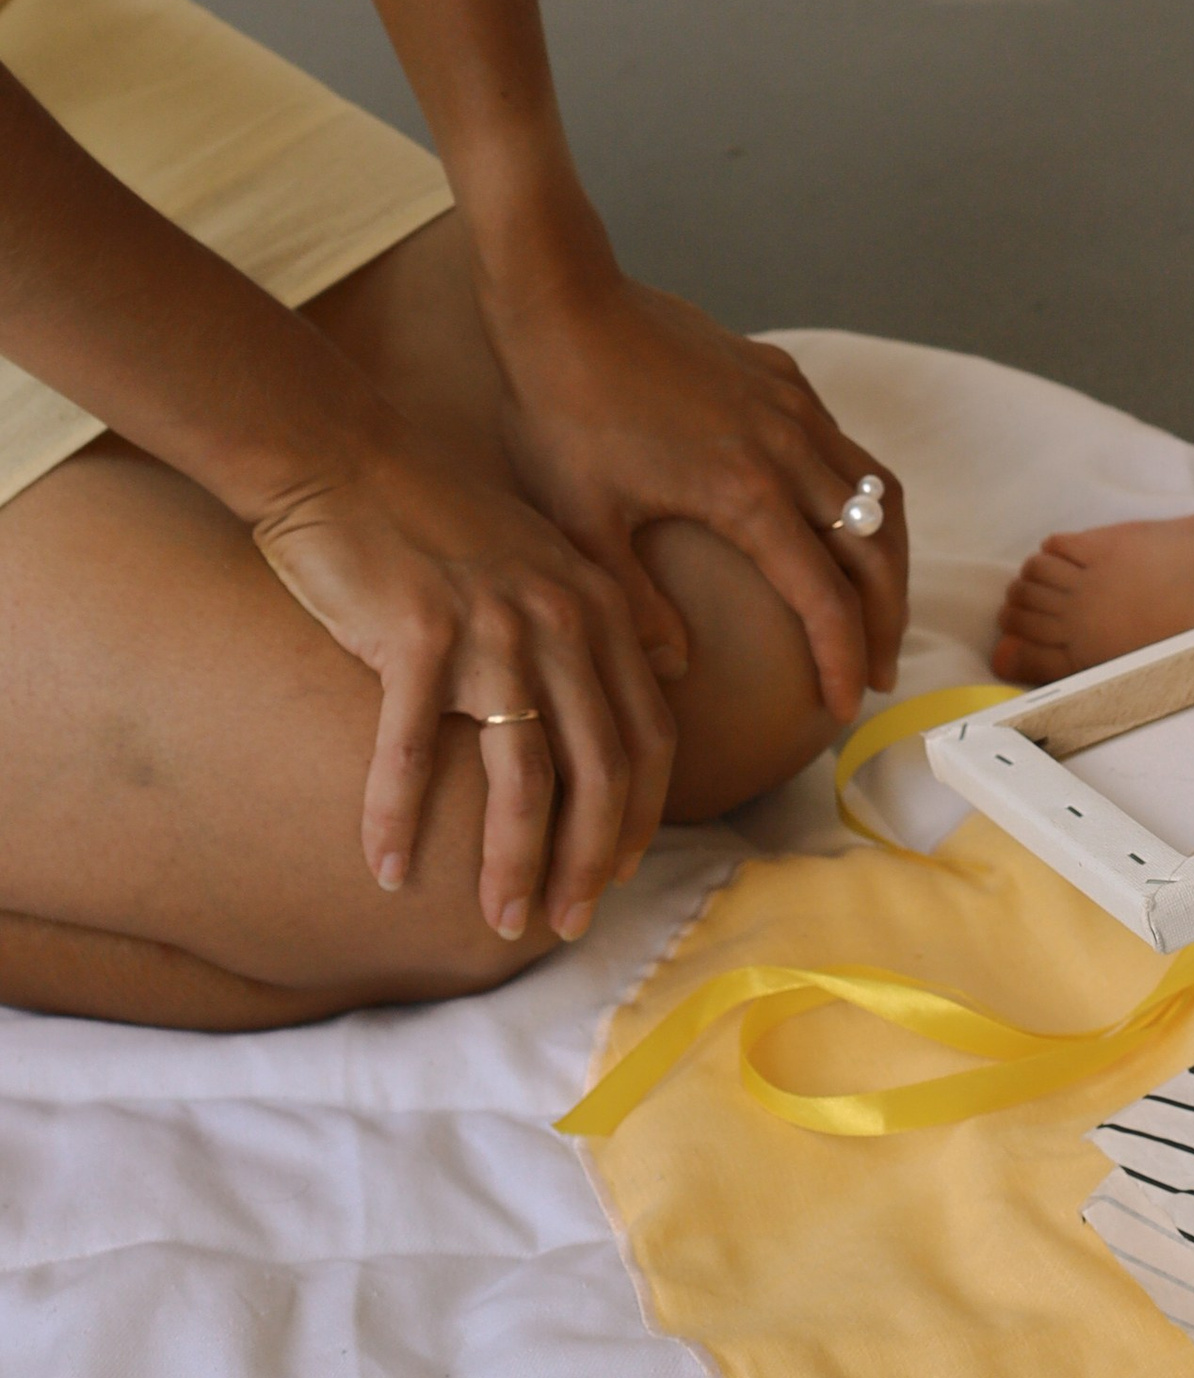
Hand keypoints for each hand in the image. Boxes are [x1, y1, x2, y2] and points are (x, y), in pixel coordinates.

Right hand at [252, 428, 677, 941]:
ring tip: (501, 921)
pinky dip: (397, 818)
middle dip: (589, 861)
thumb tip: (666, 664)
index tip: (615, 875)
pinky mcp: (415, 634)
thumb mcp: (542, 552)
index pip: (648, 733)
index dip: (639, 815)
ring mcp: (491, 627)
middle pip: (600, 768)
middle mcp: (560, 619)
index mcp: (597, 606)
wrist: (343, 454)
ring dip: (514, 862)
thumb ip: (601, 614)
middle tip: (563, 924)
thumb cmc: (435, 514)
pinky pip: (410, 751)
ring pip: (523, 776)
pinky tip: (384, 867)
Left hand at [477, 265, 907, 727]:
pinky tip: (835, 524)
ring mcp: (791, 405)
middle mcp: (787, 447)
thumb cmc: (560, 413)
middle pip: (875, 548)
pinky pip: (846, 445)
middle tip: (874, 674)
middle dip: (886, 619)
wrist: (564, 302)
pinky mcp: (781, 376)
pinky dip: (862, 497)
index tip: (840, 707)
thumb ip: (634, 602)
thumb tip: (677, 669)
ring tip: (875, 609)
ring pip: (877, 491)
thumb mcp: (582, 521)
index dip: (841, 658)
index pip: (823, 596)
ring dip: (887, 558)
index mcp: (744, 493)